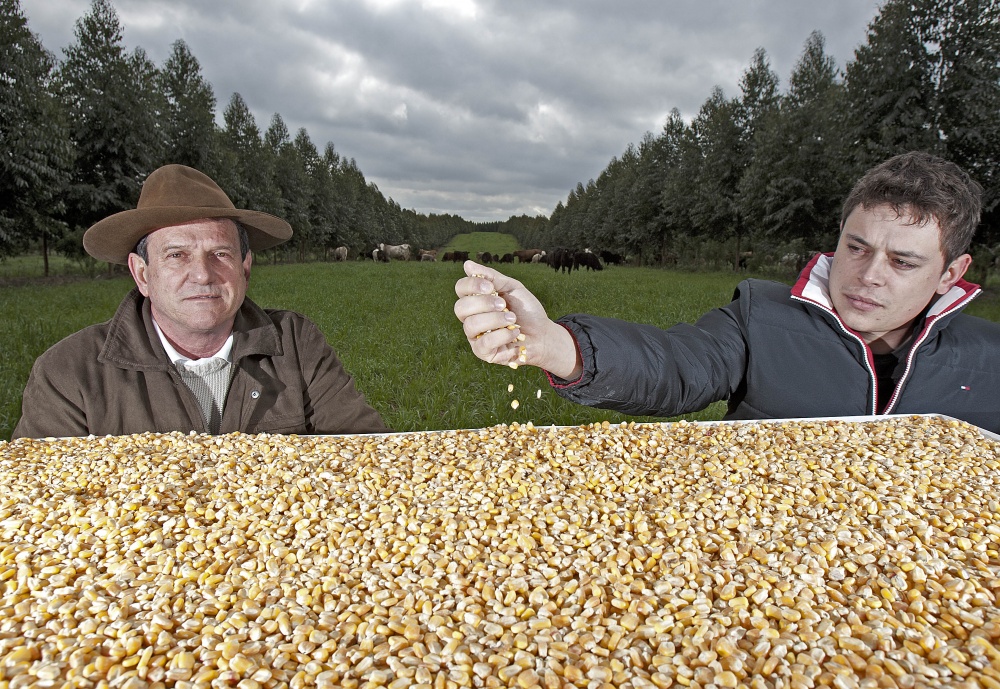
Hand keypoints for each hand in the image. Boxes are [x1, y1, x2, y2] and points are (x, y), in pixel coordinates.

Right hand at [454, 260, 581, 378]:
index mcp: (477, 299)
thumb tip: (467, 265)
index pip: (461, 289)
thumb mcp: (512, 288)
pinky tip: (514, 334)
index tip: (491, 287)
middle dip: (483, 303)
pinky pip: (483, 344)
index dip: (471, 285)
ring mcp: (475, 336)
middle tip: (503, 304)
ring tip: (513, 319)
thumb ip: (492, 277)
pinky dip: (501, 336)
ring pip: (471, 325)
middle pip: (460, 308)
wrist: (543, 334)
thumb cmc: (526, 311)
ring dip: (495, 319)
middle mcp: (471, 317)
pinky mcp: (483, 352)